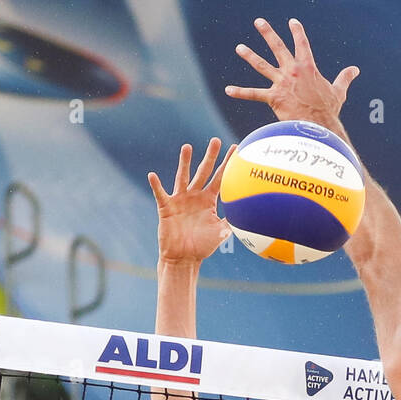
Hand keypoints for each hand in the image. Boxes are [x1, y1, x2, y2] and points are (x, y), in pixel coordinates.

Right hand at [147, 138, 234, 266]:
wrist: (183, 258)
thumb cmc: (202, 247)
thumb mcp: (219, 234)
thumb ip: (231, 222)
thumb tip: (248, 217)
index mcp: (208, 200)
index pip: (219, 179)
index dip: (227, 165)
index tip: (236, 149)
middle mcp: (194, 196)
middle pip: (203, 172)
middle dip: (210, 156)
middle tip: (216, 140)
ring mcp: (180, 200)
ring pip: (183, 177)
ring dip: (184, 162)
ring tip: (187, 147)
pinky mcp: (166, 207)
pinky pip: (161, 194)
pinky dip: (156, 185)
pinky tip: (153, 175)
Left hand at [225, 17, 358, 128]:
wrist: (319, 127)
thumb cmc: (329, 112)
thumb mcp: (338, 92)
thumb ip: (344, 79)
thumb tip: (355, 70)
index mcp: (308, 67)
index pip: (302, 43)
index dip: (297, 31)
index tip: (292, 22)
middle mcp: (292, 70)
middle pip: (277, 47)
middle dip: (267, 33)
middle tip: (259, 22)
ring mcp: (281, 83)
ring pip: (261, 65)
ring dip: (249, 55)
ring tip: (239, 48)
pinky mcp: (273, 98)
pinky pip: (253, 94)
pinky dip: (240, 92)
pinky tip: (228, 90)